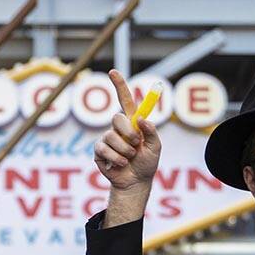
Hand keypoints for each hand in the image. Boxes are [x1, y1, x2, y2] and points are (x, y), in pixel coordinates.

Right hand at [94, 70, 161, 191]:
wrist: (135, 182)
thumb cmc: (147, 163)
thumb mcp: (156, 147)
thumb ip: (151, 132)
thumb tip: (141, 119)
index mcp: (132, 122)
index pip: (125, 99)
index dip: (119, 85)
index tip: (113, 72)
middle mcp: (118, 128)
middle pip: (117, 118)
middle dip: (129, 133)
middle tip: (136, 145)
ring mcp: (107, 138)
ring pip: (111, 137)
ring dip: (125, 150)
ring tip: (129, 158)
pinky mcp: (99, 151)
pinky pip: (104, 149)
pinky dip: (116, 159)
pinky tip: (120, 164)